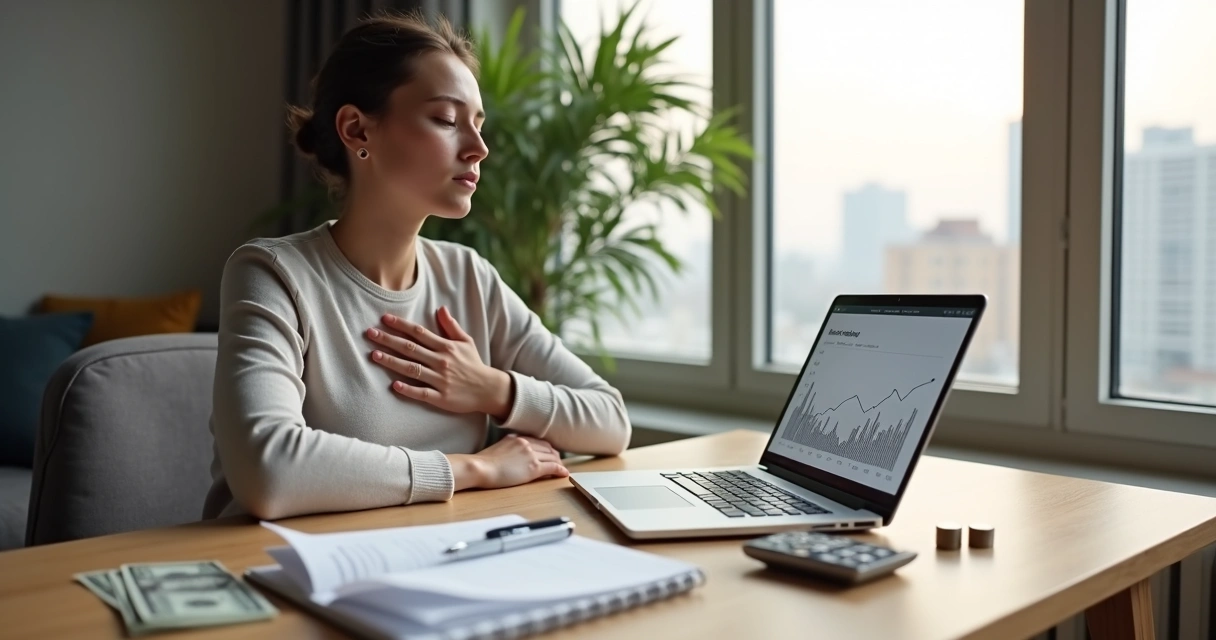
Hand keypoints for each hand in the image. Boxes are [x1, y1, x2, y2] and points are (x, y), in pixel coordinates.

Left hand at [367, 307, 513, 418]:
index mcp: (446, 346)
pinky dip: (408, 389)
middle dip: (389, 340)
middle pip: (410, 348)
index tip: (384, 318)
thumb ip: (451, 326)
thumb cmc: (474, 364)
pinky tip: (394, 385)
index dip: (401, 325)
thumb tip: (440, 308)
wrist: (489, 389)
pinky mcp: (441, 397)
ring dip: (392, 362)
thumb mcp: (466, 341)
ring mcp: (440, 380)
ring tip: (374, 356)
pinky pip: (422, 392)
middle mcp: (441, 361)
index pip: (419, 333)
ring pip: (412, 369)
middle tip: (370, 334)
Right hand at [446, 434, 568, 490]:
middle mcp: (526, 443)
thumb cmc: (482, 462)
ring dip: (558, 463)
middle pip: (547, 448)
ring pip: (552, 457)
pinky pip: (552, 467)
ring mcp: (531, 454)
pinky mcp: (533, 467)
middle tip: (558, 461)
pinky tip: (564, 473)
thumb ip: (508, 447)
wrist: (480, 468)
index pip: (537, 441)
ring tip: (561, 468)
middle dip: (554, 455)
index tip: (549, 453)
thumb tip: (512, 454)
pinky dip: (560, 470)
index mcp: (517, 437)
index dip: (546, 448)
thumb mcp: (497, 448)